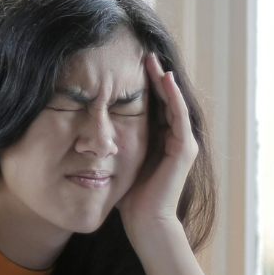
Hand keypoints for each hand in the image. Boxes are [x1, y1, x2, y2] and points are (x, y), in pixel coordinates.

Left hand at [117, 53, 197, 229]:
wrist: (145, 221)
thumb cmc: (130, 197)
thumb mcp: (119, 160)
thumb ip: (112, 144)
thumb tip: (88, 130)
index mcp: (159, 140)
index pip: (153, 105)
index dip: (143, 85)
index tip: (128, 65)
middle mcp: (174, 138)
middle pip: (165, 99)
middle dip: (154, 76)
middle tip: (143, 53)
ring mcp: (182, 143)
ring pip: (174, 102)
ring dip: (164, 80)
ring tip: (153, 60)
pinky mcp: (185, 149)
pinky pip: (179, 115)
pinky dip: (173, 96)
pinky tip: (164, 79)